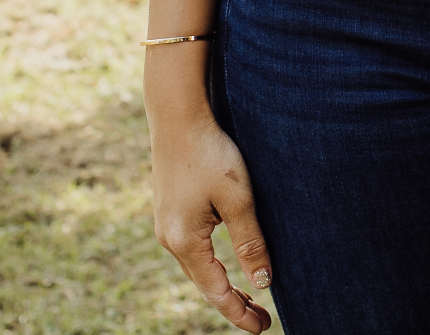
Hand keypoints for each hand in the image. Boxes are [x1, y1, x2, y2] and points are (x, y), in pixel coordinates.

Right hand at [150, 109, 273, 332]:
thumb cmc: (210, 153)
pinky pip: (192, 246)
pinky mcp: (169, 207)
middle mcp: (169, 238)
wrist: (177, 115)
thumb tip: (263, 283)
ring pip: (197, 265)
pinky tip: (225, 256)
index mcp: (184, 241)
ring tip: (249, 292)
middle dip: (232, 302)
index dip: (240, 313)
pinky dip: (211, 260)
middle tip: (262, 318)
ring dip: (221, 281)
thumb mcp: (238, 199)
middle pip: (204, 283)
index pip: (216, 292)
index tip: (263, 328)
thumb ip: (250, 243)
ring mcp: (166, 222)